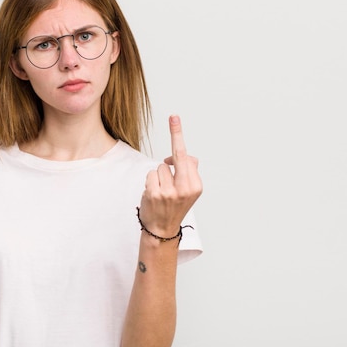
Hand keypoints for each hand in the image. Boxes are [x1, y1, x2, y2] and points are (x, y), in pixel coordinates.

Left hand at [139, 115, 201, 237]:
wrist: (162, 229)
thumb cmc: (174, 206)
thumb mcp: (188, 191)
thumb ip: (189, 172)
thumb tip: (188, 156)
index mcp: (195, 185)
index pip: (187, 156)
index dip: (178, 136)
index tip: (174, 118)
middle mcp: (184, 188)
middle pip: (176, 156)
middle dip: (176, 135)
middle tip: (174, 117)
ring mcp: (169, 191)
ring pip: (160, 167)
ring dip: (159, 175)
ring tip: (161, 189)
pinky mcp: (154, 194)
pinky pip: (150, 175)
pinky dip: (151, 182)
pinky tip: (154, 193)